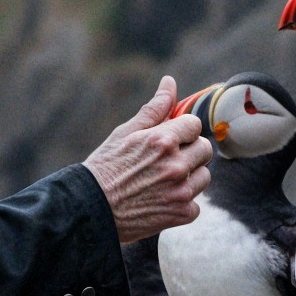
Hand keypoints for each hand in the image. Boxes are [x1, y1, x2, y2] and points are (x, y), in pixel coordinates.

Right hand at [85, 77, 212, 243]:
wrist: (91, 209)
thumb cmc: (106, 167)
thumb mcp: (126, 133)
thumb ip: (154, 109)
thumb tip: (170, 82)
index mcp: (163, 140)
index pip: (195, 125)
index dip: (182, 131)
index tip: (169, 140)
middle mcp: (176, 165)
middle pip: (205, 150)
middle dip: (189, 152)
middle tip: (165, 161)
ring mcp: (181, 191)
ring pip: (204, 176)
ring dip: (189, 177)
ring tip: (162, 181)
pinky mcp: (181, 213)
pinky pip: (196, 204)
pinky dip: (182, 203)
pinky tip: (161, 200)